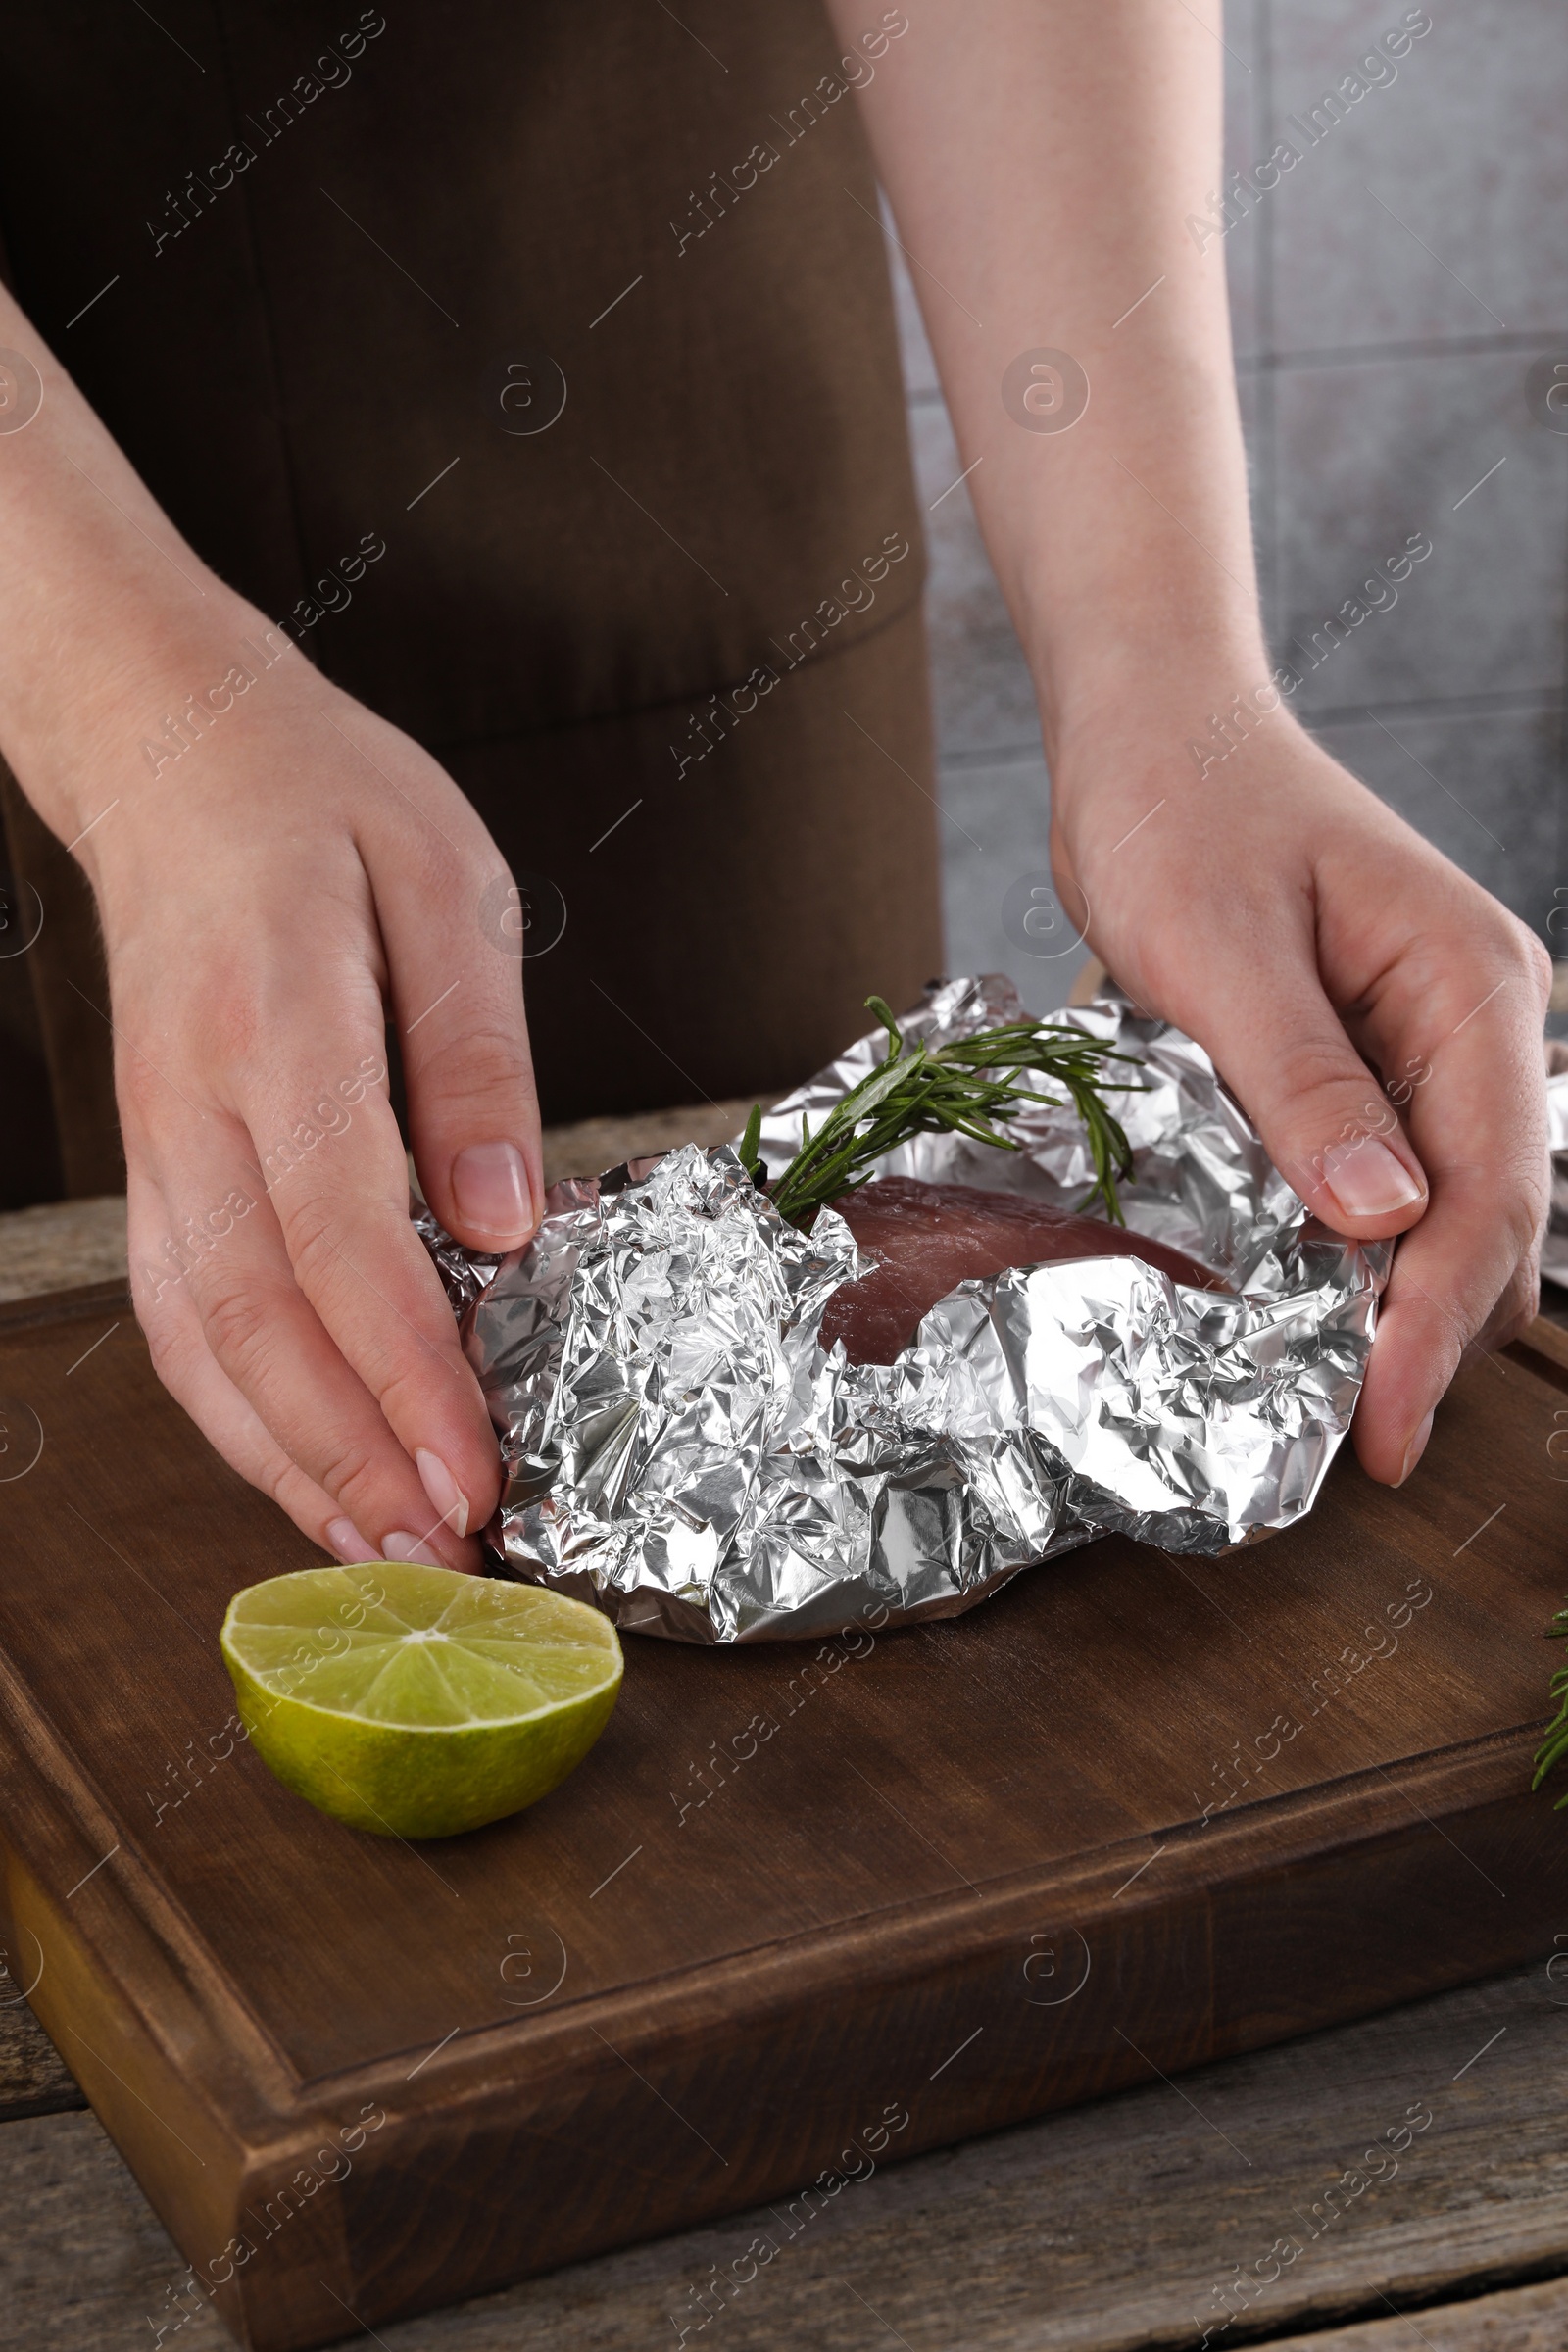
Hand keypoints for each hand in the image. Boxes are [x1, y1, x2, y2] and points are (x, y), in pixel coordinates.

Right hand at [72, 612, 542, 1565]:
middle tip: (448, 1551)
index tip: (478, 1464)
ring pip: (197, 1334)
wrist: (169, 744)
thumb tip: (506, 1227)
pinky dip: (236, 1408)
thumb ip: (476, 1059)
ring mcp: (155, 1138)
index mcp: (277, 1017)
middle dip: (350, 1451)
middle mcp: (191, 1099)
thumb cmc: (326, 800)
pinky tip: (305, 1465)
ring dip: (287, 1458)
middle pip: (254, 1316)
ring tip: (385, 1548)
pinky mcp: (152, 1159)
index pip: (337, 1230)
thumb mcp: (449, 884)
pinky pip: (178, 1309)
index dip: (405, 1367)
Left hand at [1050, 707, 1550, 1483]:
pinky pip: (1377, 1175)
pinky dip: (1344, 1245)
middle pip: (1486, 1215)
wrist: (1147, 731)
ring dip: (1387, 1297)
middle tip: (1346, 1437)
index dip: (1442, 1317)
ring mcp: (1425, 1042)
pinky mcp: (1363, 1058)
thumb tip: (1383, 1221)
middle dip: (1425, 1328)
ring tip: (1318, 1394)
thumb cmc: (1180, 807)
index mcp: (1472, 986)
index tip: (1387, 1423)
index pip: (1492, 1187)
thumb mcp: (1220, 949)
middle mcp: (1474, 1021)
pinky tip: (1290, 1299)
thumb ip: (1300, 1083)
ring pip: (1437, 1209)